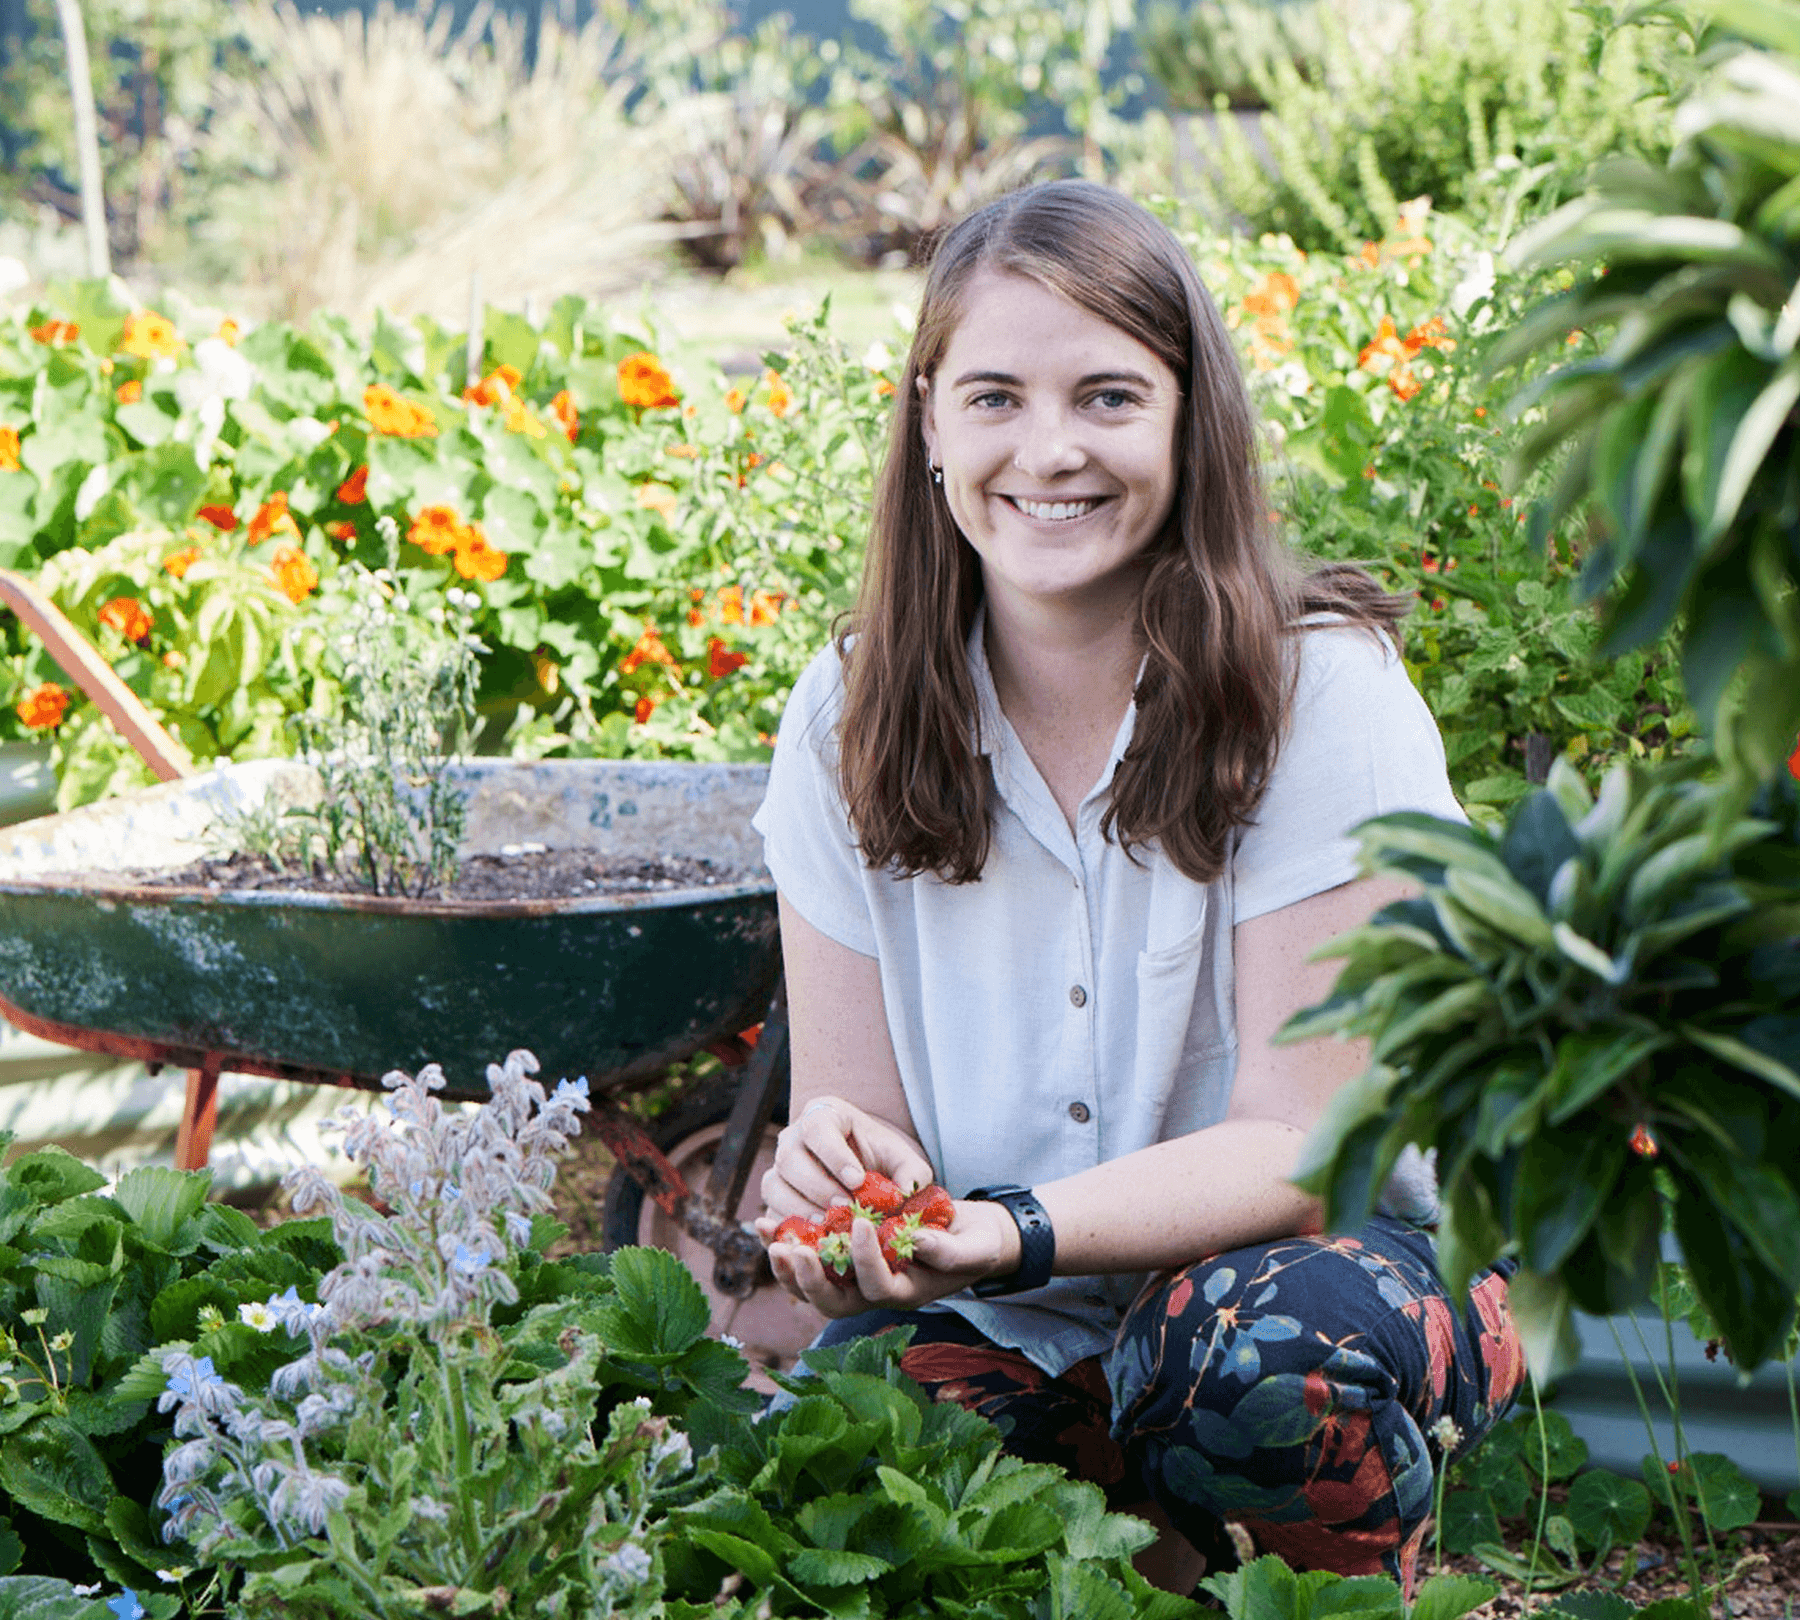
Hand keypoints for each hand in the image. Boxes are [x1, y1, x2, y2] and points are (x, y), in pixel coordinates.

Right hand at [756, 1095, 934, 1221]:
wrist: (867, 1178)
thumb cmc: (882, 1161)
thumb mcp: (904, 1162)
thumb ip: (912, 1173)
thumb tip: (906, 1194)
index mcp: (823, 1115)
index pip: (817, 1127)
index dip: (834, 1155)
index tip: (857, 1180)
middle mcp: (793, 1138)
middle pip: (789, 1157)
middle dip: (817, 1186)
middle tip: (844, 1208)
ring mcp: (778, 1168)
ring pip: (774, 1185)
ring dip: (799, 1208)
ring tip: (828, 1225)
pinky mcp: (774, 1199)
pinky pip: (770, 1211)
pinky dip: (789, 1227)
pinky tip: (813, 1238)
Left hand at [759, 1197, 1021, 1317]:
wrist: (968, 1237)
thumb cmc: (975, 1244)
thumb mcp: (974, 1247)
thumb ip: (948, 1250)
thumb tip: (916, 1241)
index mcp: (905, 1293)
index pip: (877, 1287)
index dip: (866, 1260)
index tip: (861, 1222)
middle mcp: (874, 1292)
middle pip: (834, 1301)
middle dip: (810, 1279)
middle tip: (794, 1248)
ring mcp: (857, 1279)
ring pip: (814, 1287)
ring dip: (789, 1267)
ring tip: (772, 1237)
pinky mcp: (845, 1261)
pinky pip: (810, 1262)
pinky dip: (788, 1246)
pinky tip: (767, 1224)